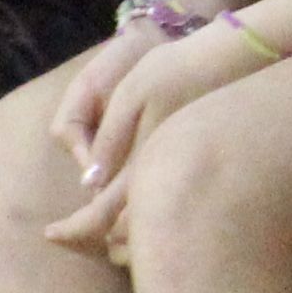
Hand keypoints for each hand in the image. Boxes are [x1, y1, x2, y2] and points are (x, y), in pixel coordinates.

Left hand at [49, 20, 263, 255]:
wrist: (241, 56)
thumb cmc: (180, 68)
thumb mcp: (134, 91)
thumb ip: (110, 136)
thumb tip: (92, 181)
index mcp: (145, 164)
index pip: (101, 215)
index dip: (74, 229)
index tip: (50, 235)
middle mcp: (168, 180)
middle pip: (128, 231)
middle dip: (99, 237)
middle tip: (72, 234)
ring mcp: (188, 179)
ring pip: (149, 224)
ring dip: (125, 231)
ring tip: (104, 228)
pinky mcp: (203, 172)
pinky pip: (168, 208)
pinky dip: (147, 217)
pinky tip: (141, 204)